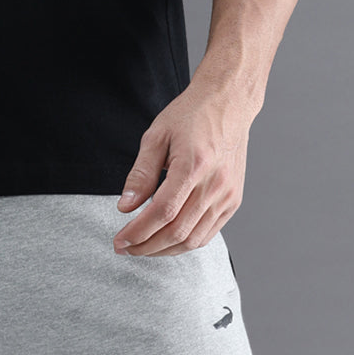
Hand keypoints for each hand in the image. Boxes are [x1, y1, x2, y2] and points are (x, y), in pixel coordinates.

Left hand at [113, 81, 253, 255]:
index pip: (163, 212)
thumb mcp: (156, 135)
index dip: (139, 232)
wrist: (228, 104)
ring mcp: (227, 195)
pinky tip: (167, 240)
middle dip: (147, 247)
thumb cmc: (191, 115)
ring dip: (165, 250)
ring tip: (142, 248)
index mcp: (193, 165)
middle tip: (125, 248)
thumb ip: (141, 174)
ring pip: (194, 239)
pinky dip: (185, 243)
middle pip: (178, 232)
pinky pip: (208, 233)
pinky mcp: (233, 201)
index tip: (120, 240)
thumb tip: (125, 207)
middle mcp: (214, 185)